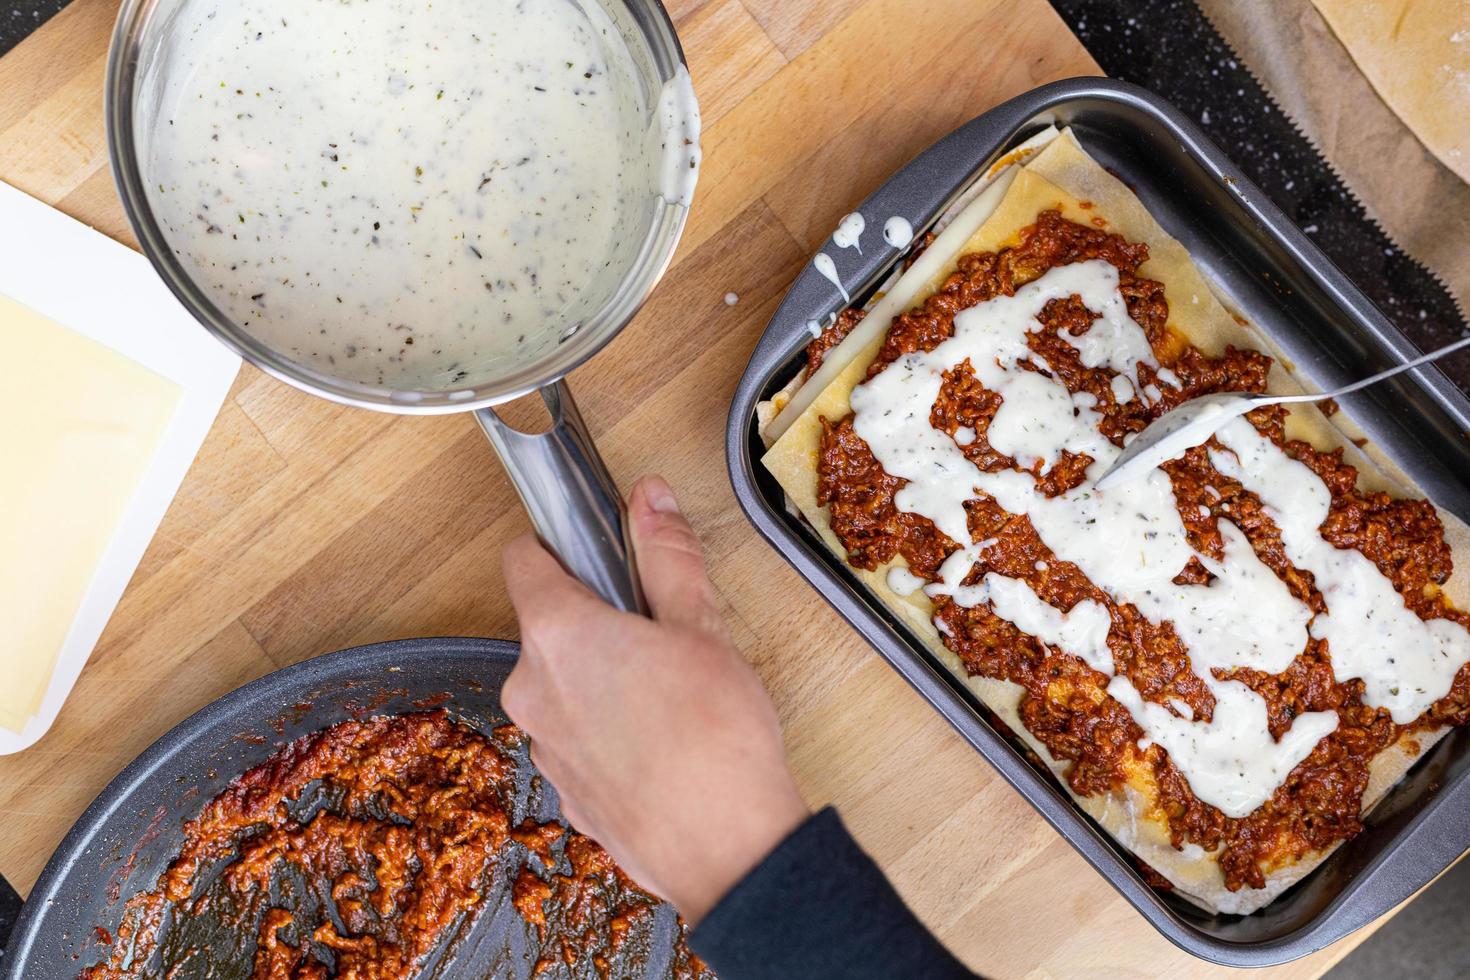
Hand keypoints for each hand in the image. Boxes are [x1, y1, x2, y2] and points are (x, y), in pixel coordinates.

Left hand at [500, 476, 808, 925]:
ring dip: (601, 680)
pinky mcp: (566, 794)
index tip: (592, 552)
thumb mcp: (701, 626)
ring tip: (669, 694)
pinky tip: (661, 743)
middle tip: (659, 632)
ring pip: (563, 688)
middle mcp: (534, 691)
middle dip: (595, 622)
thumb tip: (650, 498)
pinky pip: (578, 740)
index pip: (523, 561)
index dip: (557, 549)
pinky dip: (607, 732)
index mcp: (559, 636)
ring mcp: (545, 748)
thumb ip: (667, 556)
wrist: (729, 852)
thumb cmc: (717, 737)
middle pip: (548, 629)